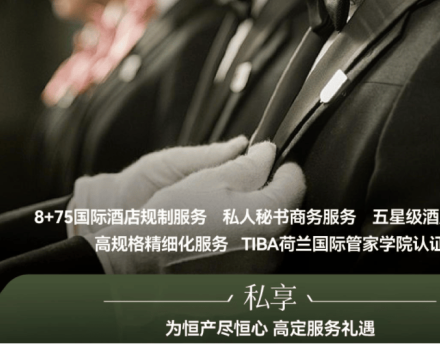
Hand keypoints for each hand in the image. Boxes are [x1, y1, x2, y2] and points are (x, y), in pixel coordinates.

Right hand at [83, 142, 305, 273]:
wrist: (143, 263)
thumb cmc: (177, 217)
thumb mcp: (213, 178)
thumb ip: (250, 164)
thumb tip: (268, 153)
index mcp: (272, 217)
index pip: (296, 183)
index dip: (281, 167)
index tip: (266, 163)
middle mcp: (275, 250)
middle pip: (287, 211)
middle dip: (269, 194)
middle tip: (238, 187)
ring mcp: (262, 272)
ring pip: (273, 236)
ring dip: (258, 221)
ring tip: (223, 214)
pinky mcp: (246, 286)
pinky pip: (257, 258)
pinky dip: (246, 245)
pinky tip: (219, 239)